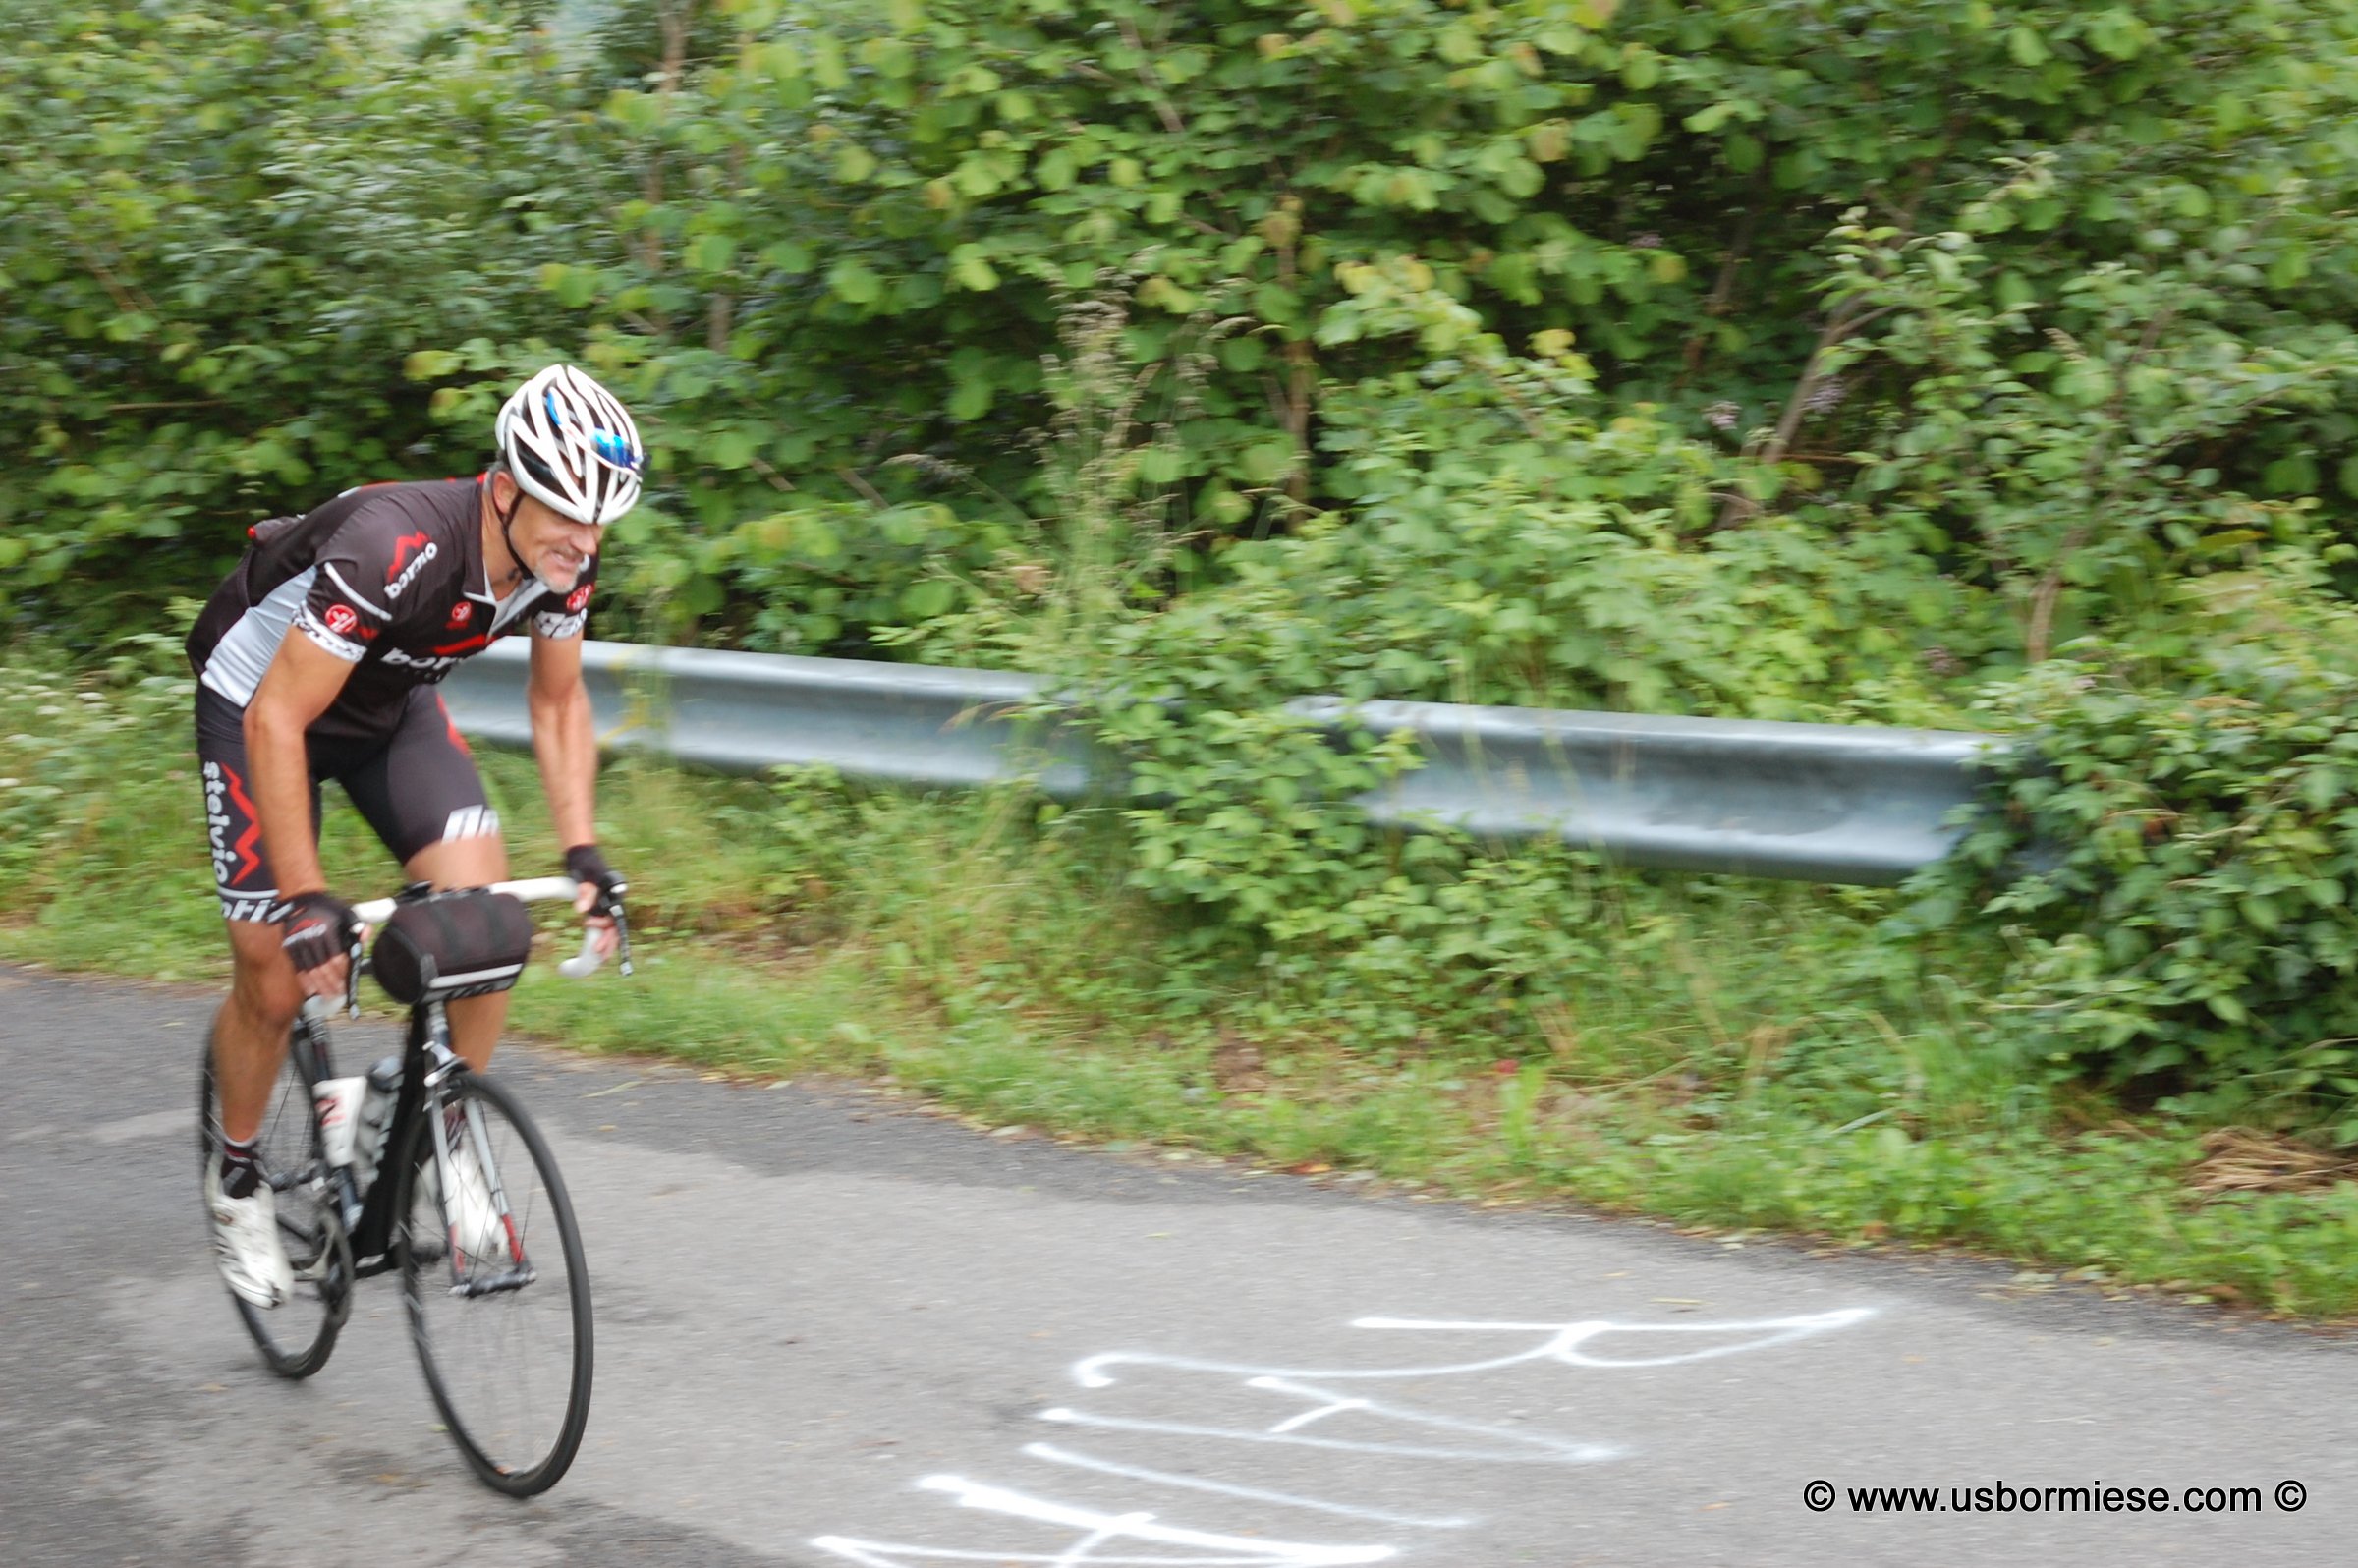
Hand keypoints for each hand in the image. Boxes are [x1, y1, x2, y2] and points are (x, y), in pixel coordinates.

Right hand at [278, 890, 359, 997]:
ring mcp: (299, 944)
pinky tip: (311, 991)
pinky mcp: (289, 947)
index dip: (343, 973)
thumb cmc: (328, 908)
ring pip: (311, 971)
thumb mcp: (346, 912)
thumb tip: (366, 934)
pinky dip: (304, 981)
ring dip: (320, 986)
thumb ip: (358, 926)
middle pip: (325, 968)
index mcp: (328, 932)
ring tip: (328, 996)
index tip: (347, 982)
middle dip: (333, 984)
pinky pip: (298, 968)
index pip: (338, 959)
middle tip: (339, 994)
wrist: (300, 899)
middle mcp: (313, 939)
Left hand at [565, 844, 624, 959]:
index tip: (587, 925)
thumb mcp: (584, 877)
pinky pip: (604, 924)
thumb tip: (581, 910)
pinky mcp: (600, 906)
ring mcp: (607, 905)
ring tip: (599, 956)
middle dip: (609, 943)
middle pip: (616, 927)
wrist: (583, 855)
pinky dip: (601, 934)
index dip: (604, 927)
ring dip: (606, 941)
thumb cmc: (585, 865)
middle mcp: (614, 902)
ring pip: (611, 928)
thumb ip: (585, 893)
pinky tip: (596, 944)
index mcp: (614, 896)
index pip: (614, 917)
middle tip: (600, 957)